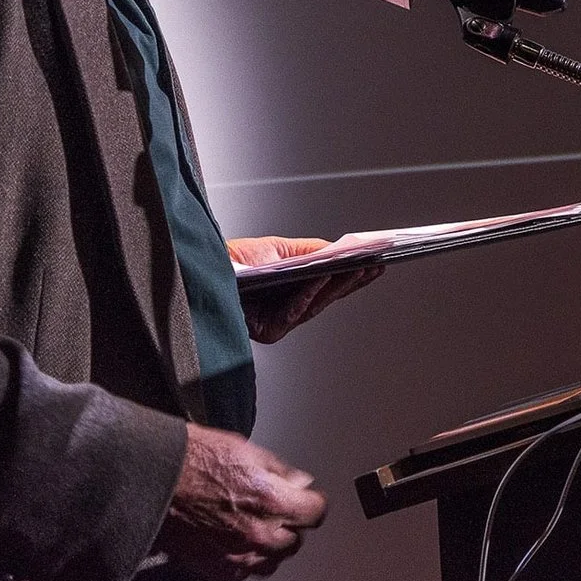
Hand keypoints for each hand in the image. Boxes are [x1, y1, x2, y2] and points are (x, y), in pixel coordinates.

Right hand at [153, 423, 326, 580]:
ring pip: (273, 561)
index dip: (311, 502)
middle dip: (291, 524)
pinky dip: (246, 560)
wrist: (152, 479)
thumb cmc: (192, 460)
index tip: (306, 499)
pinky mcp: (217, 569)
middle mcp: (259, 533)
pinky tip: (236, 541)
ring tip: (256, 526)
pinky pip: (245, 572)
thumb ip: (279, 471)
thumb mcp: (246, 450)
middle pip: (296, 540)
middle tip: (277, 510)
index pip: (315, 512)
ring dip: (271, 546)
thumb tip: (299, 482)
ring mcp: (238, 555)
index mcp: (272, 500)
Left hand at [227, 236, 382, 343]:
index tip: (377, 263)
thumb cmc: (235, 259)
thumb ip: (310, 251)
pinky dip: (308, 294)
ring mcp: (278, 322)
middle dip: (353, 281)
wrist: (203, 268)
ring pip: (315, 305)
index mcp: (293, 291)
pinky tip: (320, 279)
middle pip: (328, 297)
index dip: (354, 277)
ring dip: (337, 286)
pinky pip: (292, 311)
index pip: (330, 286)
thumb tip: (341, 249)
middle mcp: (287, 309)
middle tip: (374, 267)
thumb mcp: (279, 249)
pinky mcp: (267, 331)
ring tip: (355, 269)